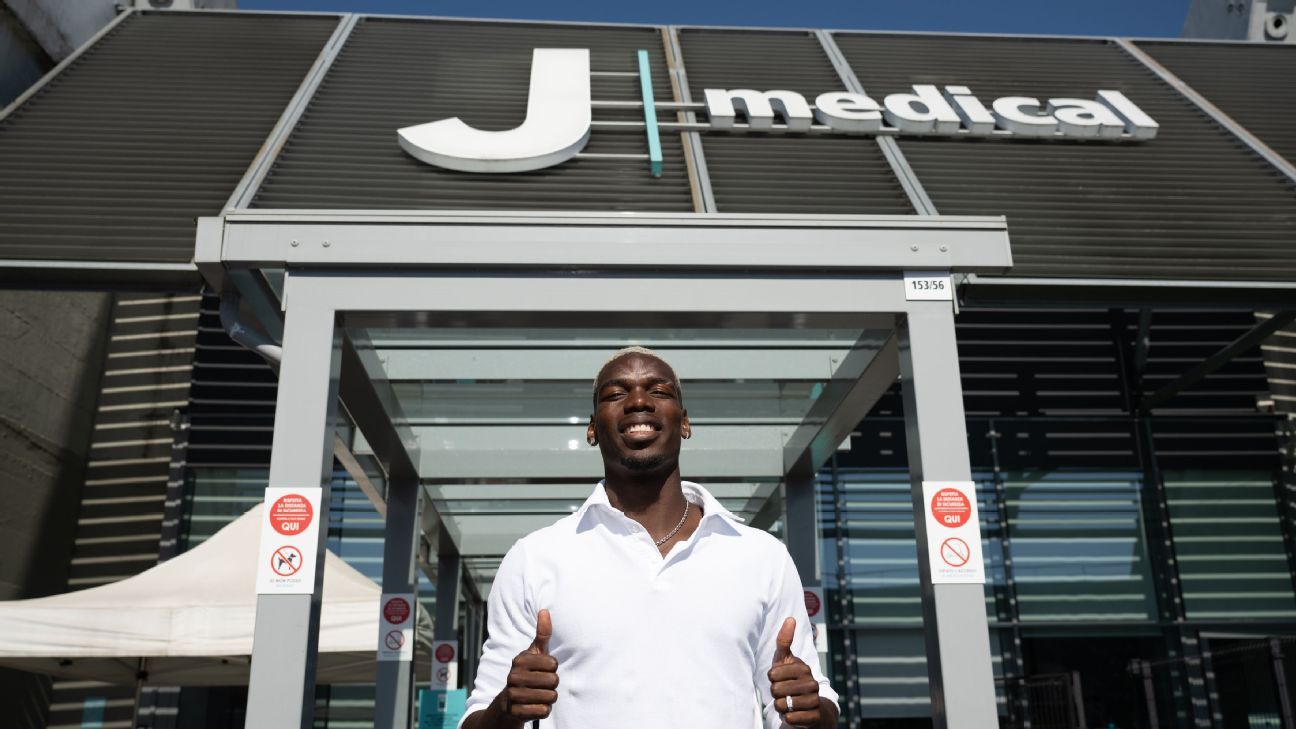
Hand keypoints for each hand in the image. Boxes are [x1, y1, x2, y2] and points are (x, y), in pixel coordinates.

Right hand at [501, 609, 558, 723]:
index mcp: (520, 660)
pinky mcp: (516, 712)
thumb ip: (542, 633)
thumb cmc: (528, 672)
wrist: (509, 701)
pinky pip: (544, 711)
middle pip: (554, 681)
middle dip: (552, 684)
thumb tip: (545, 610)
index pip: (554, 664)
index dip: (553, 668)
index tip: (542, 669)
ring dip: (549, 698)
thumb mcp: (535, 652)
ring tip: (538, 695)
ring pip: (551, 697)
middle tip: (541, 684)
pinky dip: (544, 710)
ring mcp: (514, 695)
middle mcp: (514, 676)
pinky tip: (534, 706)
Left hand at [768, 617, 821, 727]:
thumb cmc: (792, 680)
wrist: (812, 708)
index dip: (772, 679)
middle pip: (776, 690)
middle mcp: (811, 683)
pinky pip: (790, 718)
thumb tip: (791, 618)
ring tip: (788, 703)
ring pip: (782, 705)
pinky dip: (787, 718)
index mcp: (803, 667)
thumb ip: (784, 640)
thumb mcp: (785, 660)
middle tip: (783, 693)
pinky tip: (793, 713)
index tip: (779, 679)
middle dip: (775, 694)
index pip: (773, 674)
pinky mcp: (814, 716)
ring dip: (780, 706)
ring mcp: (814, 700)